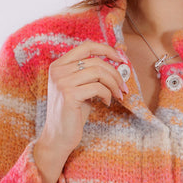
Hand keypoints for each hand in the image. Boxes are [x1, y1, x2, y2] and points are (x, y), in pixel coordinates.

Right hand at [33, 41, 127, 182]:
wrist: (58, 136)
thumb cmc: (73, 112)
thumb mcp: (82, 87)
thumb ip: (92, 73)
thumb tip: (118, 59)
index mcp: (59, 65)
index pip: (87, 46)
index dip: (107, 49)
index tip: (122, 59)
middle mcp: (58, 70)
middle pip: (96, 61)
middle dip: (115, 74)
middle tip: (124, 87)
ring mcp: (62, 82)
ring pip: (99, 72)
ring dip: (114, 84)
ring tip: (118, 95)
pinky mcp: (69, 95)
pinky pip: (98, 87)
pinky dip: (107, 94)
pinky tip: (107, 103)